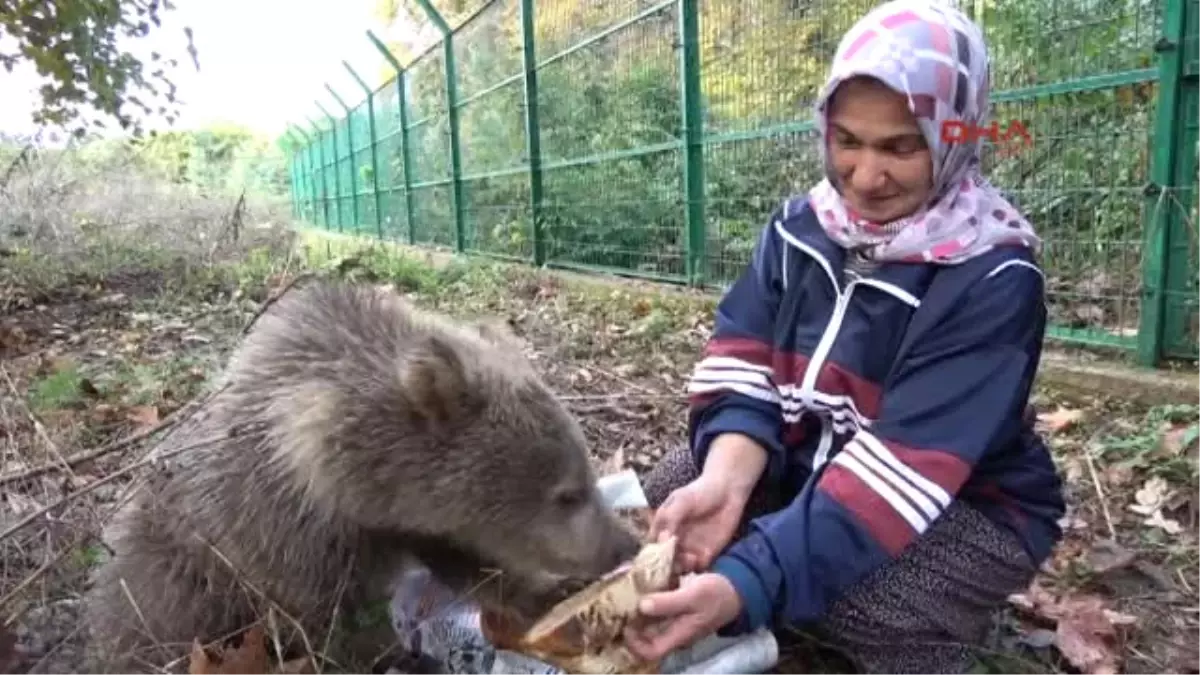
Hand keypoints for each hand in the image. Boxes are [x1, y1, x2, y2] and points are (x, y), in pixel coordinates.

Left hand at [623, 573, 742, 661]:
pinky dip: (649, 601)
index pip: (650, 652)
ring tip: (632, 591)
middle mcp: (674, 633)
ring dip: (639, 610)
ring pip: (649, 623)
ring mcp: (675, 623)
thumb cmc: (716, 594)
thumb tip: (641, 606)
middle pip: (645, 638)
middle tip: (623, 602)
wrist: (736, 589)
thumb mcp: (693, 596)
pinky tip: (646, 586)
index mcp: (679, 636)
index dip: (633, 643)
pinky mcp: (676, 612)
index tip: (626, 623)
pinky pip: (657, 611)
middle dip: (632, 622)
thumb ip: (668, 603)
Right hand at [651, 474, 749, 573]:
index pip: (652, 547)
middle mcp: (674, 541)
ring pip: (680, 568)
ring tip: (691, 558)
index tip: (660, 556)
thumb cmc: (700, 491)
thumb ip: (671, 517)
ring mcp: (689, 548)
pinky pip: (698, 568)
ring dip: (682, 568)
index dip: (653, 555)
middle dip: (667, 566)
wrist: (728, 490)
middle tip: (676, 560)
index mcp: (663, 528)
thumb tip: (661, 540)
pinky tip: (701, 559)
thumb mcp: (682, 500)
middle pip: (664, 562)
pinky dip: (697, 569)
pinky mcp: (706, 554)